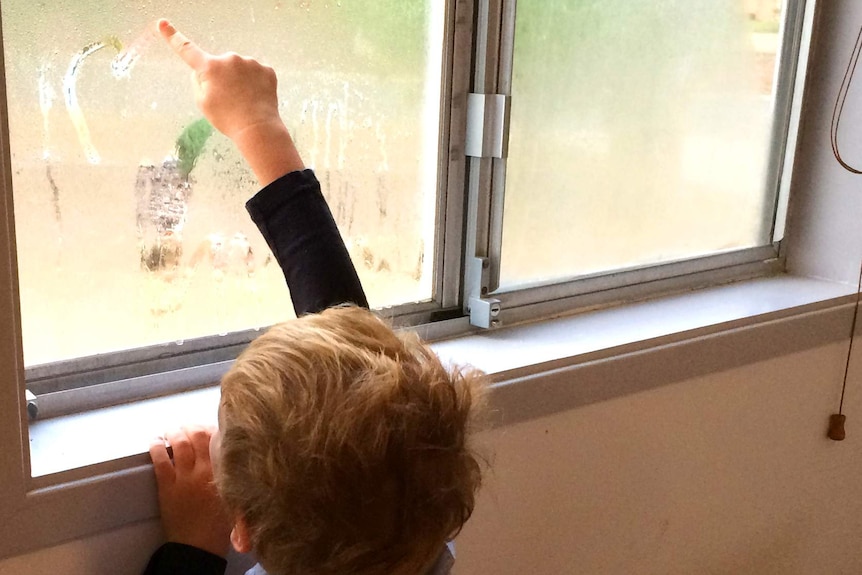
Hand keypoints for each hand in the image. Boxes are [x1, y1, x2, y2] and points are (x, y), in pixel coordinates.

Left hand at [149, 426, 232, 557]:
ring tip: (173, 430)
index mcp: (223, 472)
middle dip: (193, 426)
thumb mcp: (235, 498)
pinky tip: (155, 440)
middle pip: (198, 436)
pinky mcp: (166, 486)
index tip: (211, 427)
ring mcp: (184, 477)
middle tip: (190, 426)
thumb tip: (235, 459)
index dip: (213, 428)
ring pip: (179, 443)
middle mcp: (204, 470)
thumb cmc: (219, 525)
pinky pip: (160, 459)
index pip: (219, 440)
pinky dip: (156, 446)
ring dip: (174, 432)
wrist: (198, 547)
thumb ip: (234, 477)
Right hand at [158, 19, 279, 139]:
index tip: (162, 23)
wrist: (258, 128)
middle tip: (228, 98)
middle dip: (222, 77)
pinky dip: (256, 83)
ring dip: (240, 80)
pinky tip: (256, 98)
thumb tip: (201, 71)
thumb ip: (199, 81)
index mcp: (210, 68)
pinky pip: (257, 73)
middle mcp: (230, 59)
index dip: (173, 37)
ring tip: (244, 101)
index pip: (187, 50)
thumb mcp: (203, 103)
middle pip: (220, 65)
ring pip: (240, 68)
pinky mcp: (267, 69)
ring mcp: (251, 62)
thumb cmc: (226, 119)